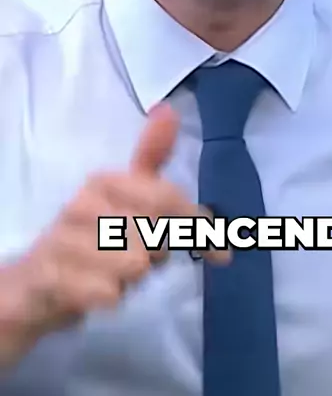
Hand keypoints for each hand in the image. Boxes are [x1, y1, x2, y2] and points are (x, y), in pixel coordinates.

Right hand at [0, 103, 228, 367]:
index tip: (222, 254)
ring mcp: (63, 240)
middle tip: (137, 253)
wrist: (35, 282)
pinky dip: (109, 297)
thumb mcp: (124, 192)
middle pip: (156, 234)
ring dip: (132, 279)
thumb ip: (152, 156)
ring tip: (111, 270)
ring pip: (136, 266)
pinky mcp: (51, 278)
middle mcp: (82, 203)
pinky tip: (94, 289)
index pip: (167, 197)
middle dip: (157, 254)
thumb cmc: (90, 234)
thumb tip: (167, 109)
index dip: (196, 225)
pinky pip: (109, 294)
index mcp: (105, 180)